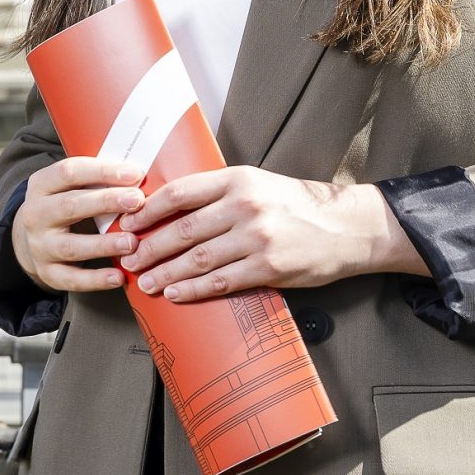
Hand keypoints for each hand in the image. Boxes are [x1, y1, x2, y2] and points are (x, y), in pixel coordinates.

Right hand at [10, 154, 145, 295]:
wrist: (35, 237)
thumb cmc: (68, 203)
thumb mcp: (73, 186)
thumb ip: (98, 180)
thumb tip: (140, 174)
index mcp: (42, 184)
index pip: (70, 172)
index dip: (102, 171)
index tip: (135, 174)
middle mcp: (36, 214)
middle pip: (71, 206)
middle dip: (106, 202)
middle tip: (138, 202)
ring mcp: (39, 246)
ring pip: (71, 246)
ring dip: (103, 244)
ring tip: (132, 242)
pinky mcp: (48, 273)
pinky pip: (72, 279)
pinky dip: (96, 280)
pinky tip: (119, 276)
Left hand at [120, 167, 428, 302]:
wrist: (346, 228)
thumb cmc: (297, 206)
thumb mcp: (258, 184)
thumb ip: (220, 193)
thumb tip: (173, 209)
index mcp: (238, 179)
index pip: (180, 193)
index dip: (149, 210)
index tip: (129, 224)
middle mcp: (244, 206)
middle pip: (183, 229)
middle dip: (150, 248)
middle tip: (128, 260)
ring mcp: (257, 238)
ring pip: (198, 259)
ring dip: (166, 273)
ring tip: (145, 283)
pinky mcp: (269, 267)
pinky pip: (222, 282)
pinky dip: (194, 290)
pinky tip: (176, 294)